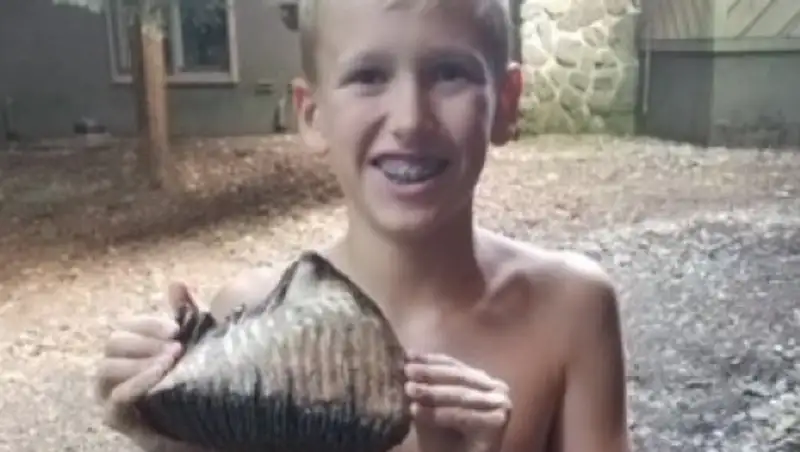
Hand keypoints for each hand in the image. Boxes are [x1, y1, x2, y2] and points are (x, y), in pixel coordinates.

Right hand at [95, 282, 208, 451]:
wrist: (207, 420)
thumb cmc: (196, 376)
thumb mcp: (198, 341)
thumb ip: (188, 312)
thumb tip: (177, 283)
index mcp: (132, 345)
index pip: (127, 325)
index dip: (148, 324)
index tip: (175, 329)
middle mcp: (115, 365)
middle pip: (114, 343)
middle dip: (144, 342)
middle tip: (175, 348)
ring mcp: (110, 391)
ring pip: (107, 368)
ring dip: (139, 362)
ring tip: (169, 361)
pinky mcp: (115, 416)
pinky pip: (115, 398)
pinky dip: (136, 384)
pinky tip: (159, 377)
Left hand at [404, 353, 511, 451]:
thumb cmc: (444, 440)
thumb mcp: (429, 407)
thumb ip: (423, 386)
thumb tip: (407, 360)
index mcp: (482, 380)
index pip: (453, 365)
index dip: (430, 359)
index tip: (407, 355)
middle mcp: (496, 388)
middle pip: (459, 377)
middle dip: (430, 373)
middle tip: (407, 370)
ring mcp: (501, 404)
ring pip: (461, 395)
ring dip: (432, 392)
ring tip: (409, 390)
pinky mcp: (498, 422)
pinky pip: (463, 415)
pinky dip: (438, 413)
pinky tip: (416, 411)